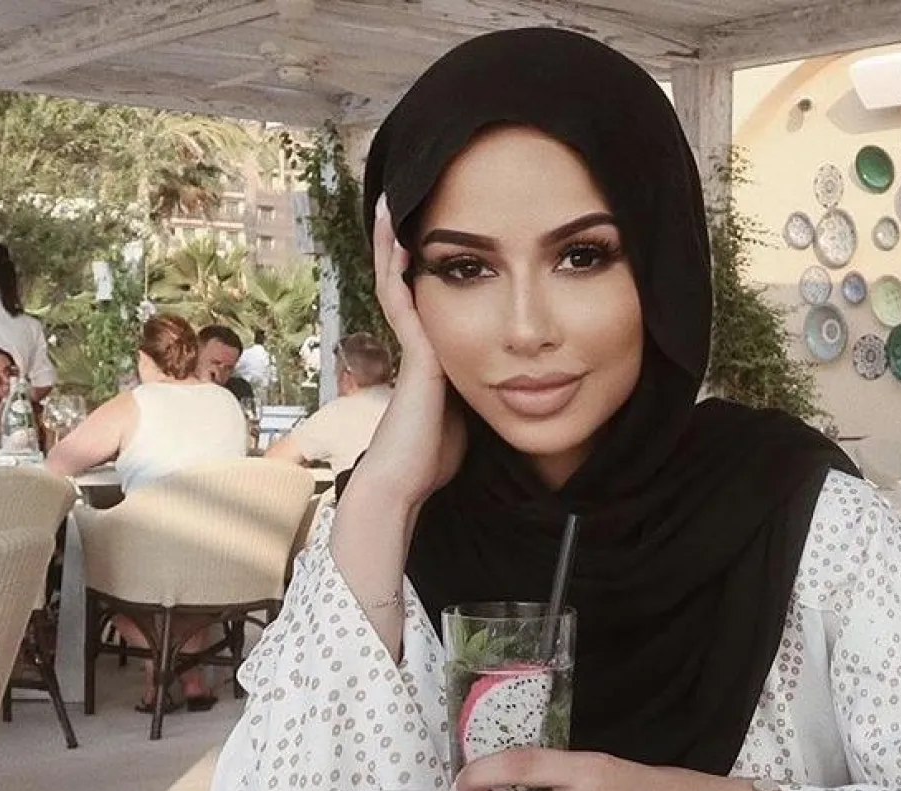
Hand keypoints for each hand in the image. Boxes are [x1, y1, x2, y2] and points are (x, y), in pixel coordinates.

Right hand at [358, 195, 465, 502]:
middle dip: (402, 247)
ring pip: (397, 281)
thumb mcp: (467, 417)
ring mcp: (411, 345)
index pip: (429, 303)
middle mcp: (418, 345)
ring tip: (391, 203)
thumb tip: (508, 384)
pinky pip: (401, 298)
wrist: (406, 478)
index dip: (427, 272)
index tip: (433, 240)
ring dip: (393, 243)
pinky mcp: (413, 351)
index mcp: (432, 358)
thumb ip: (477, 392)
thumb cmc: (435, 457)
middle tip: (400, 204)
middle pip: (407, 282)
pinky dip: (397, 267)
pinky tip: (402, 236)